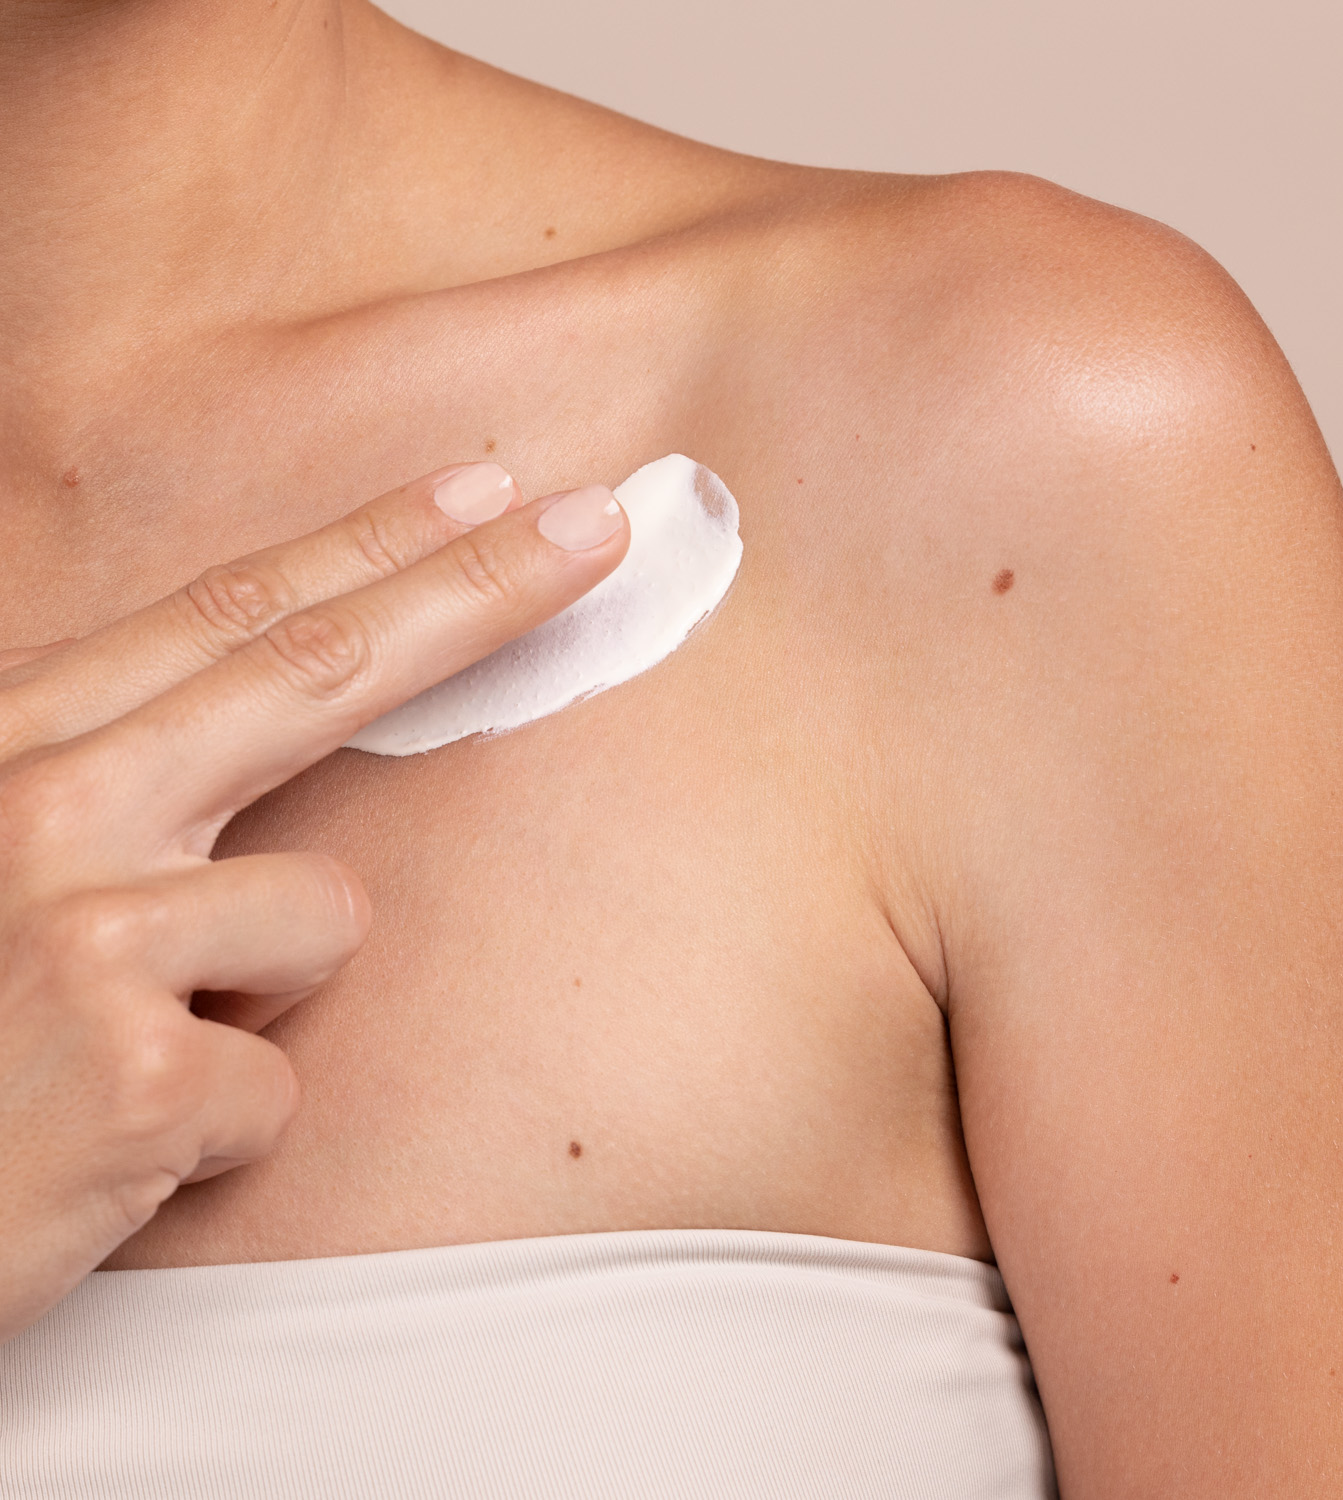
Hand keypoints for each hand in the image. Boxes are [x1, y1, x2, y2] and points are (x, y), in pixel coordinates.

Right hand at [0, 463, 627, 1342]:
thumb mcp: (1, 864)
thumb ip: (119, 785)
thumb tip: (273, 722)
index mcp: (16, 745)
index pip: (227, 618)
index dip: (370, 545)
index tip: (485, 490)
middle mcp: (39, 804)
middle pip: (312, 671)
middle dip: (474, 589)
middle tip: (597, 526)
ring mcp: (84, 930)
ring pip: (326, 915)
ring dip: (262, 996)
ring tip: (124, 1057)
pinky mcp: (133, 1071)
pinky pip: (281, 1079)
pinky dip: (224, 1125)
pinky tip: (113, 1150)